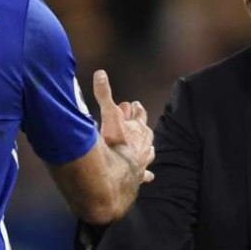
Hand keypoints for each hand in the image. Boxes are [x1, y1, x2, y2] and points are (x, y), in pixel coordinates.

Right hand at [93, 69, 153, 183]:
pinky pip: (146, 174)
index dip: (136, 109)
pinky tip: (150, 176)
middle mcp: (144, 144)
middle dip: (143, 127)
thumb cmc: (114, 144)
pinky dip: (147, 174)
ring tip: (149, 148)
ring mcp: (143, 160)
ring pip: (149, 151)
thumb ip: (104, 94)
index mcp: (139, 128)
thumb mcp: (108, 115)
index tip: (135, 104)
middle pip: (146, 132)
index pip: (140, 114)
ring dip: (147, 148)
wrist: (116, 174)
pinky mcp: (139, 175)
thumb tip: (100, 72)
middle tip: (141, 124)